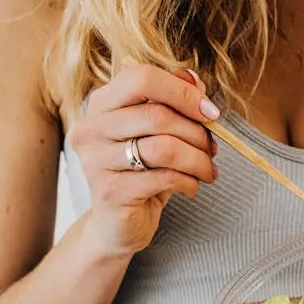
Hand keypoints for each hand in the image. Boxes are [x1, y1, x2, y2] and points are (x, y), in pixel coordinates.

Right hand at [69, 64, 220, 257]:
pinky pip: (164, 178)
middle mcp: (91, 128)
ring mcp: (96, 161)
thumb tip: (194, 79)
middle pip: (157, 115)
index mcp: (101, 104)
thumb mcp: (160, 133)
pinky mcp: (110, 192)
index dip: (182, 92)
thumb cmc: (142, 173)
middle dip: (197, 132)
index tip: (210, 112)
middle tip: (213, 148)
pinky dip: (188, 182)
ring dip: (197, 159)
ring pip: (164, 148)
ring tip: (207, 170)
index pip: (141, 78)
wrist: (118, 225)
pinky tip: (191, 187)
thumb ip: (174, 101)